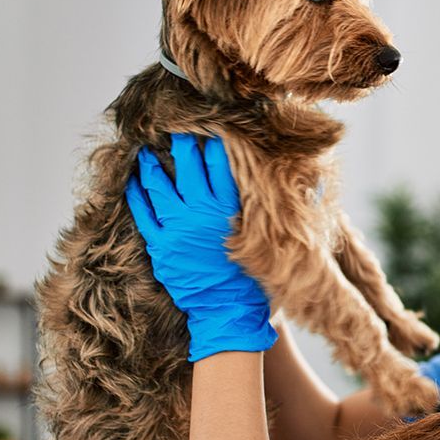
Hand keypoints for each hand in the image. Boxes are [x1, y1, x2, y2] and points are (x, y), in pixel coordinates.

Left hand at [126, 132, 277, 361]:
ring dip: (151, 164)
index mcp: (228, 207)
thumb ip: (269, 209)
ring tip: (145, 151)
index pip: (219, 161)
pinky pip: (142, 212)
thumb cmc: (253, 278)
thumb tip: (306, 182)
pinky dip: (136, 194)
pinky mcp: (159, 245)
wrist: (227, 313)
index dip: (214, 140)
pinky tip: (133, 181)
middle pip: (187, 164)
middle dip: (182, 142)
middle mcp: (200, 212)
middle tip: (177, 128)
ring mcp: (175, 228)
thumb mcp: (268, 239)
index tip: (209, 126)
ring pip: (158, 184)